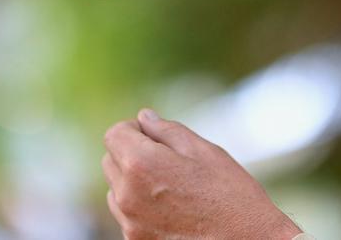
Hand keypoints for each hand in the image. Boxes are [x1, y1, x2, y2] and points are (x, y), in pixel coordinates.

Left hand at [102, 108, 303, 239]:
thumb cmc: (230, 194)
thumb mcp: (204, 151)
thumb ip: (168, 130)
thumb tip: (144, 118)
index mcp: (142, 164)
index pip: (114, 134)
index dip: (134, 128)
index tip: (155, 135)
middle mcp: (127, 195)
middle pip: (111, 160)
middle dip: (132, 152)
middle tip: (167, 158)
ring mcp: (130, 222)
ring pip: (116, 188)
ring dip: (133, 180)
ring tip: (171, 185)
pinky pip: (126, 214)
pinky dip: (140, 205)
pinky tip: (171, 207)